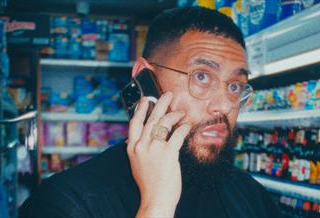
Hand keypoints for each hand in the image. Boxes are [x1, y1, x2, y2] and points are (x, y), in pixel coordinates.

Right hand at [127, 92, 190, 217]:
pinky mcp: (168, 153)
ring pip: (165, 123)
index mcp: (132, 148)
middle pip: (151, 118)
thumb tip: (144, 136)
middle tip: (168, 95)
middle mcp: (141, 145)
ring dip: (175, 114)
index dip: (140, 109)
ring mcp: (154, 149)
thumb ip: (139, 148)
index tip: (145, 99)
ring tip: (181, 112)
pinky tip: (187, 126)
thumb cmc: (149, 183)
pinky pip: (177, 134)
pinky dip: (183, 128)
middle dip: (161, 103)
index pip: (135, 122)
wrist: (155, 199)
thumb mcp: (137, 164)